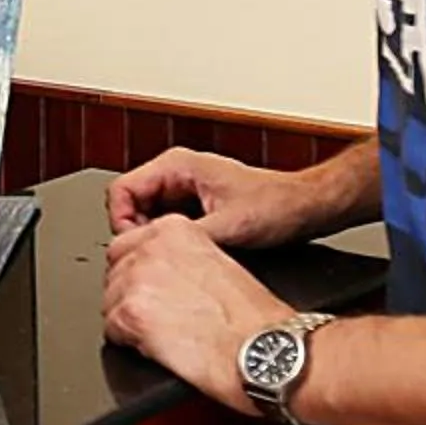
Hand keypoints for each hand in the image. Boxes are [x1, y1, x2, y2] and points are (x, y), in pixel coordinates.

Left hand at [102, 215, 293, 415]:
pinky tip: (160, 347)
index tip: (151, 289)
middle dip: (131, 294)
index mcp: (175, 230)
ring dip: (130, 320)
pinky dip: (130, 343)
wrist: (266, 349)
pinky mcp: (130, 314)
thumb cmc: (257, 318)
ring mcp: (137, 279)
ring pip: (110, 301)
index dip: (139, 273)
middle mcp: (151, 247)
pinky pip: (112, 331)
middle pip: (115, 272)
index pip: (128, 245)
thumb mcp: (219, 264)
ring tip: (165, 334)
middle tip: (157, 316)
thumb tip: (164, 277)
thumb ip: (183, 260)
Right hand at [109, 146, 317, 250]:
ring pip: (146, 218)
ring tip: (173, 258)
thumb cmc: (276, 206)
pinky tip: (186, 257)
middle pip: (129, 206)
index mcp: (176, 166)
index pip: (120, 191)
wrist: (304, 207)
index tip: (135, 247)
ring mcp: (184, 190)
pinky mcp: (194, 206)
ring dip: (154, 240)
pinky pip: (165, 225)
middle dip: (138, 234)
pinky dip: (169, 242)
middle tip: (154, 258)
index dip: (121, 222)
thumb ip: (186, 238)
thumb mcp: (228, 226)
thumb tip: (156, 255)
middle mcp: (176, 174)